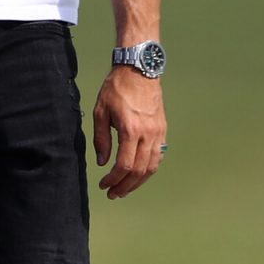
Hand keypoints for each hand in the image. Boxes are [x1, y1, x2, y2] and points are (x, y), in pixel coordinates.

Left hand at [92, 68, 165, 199]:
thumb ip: (101, 139)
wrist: (139, 70)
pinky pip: (158, 157)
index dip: (114, 179)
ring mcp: (158, 133)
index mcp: (131, 130)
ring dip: (138, 182)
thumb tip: (102, 162)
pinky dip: (148, 170)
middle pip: (139, 170)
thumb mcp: (100, 111)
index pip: (124, 165)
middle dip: (125, 186)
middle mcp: (148, 134)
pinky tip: (138, 175)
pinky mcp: (162, 130)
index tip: (104, 185)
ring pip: (151, 167)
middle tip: (113, 194)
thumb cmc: (116, 88)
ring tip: (125, 189)